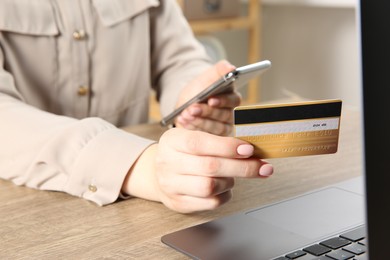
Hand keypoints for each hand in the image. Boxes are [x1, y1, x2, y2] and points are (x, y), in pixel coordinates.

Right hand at [122, 128, 272, 213]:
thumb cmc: (183, 152)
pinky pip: (210, 203)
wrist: (158, 173)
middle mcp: (167, 163)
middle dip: (242, 167)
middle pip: (209, 167)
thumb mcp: (192, 137)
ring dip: (230, 181)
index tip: (249, 149)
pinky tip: (225, 187)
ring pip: (210, 187)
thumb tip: (250, 149)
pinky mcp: (178, 203)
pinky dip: (225, 195)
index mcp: (172, 141)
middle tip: (263, 167)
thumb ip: (217, 141)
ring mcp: (171, 185)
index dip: (226, 146)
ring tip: (233, 175)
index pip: (199, 143)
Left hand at [175, 60, 241, 135]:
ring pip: (215, 127)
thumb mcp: (206, 78)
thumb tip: (231, 68)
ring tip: (184, 115)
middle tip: (191, 109)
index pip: (233, 100)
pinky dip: (193, 128)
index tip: (210, 100)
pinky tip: (183, 122)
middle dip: (205, 112)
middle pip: (223, 115)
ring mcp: (224, 127)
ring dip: (198, 121)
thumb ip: (219, 70)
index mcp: (232, 98)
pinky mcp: (214, 139)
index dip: (222, 101)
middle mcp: (231, 114)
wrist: (186, 104)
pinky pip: (207, 137)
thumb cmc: (199, 90)